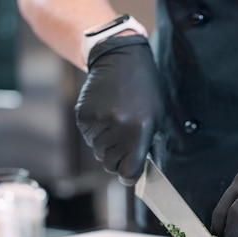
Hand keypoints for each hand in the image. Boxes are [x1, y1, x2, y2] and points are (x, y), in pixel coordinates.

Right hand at [75, 35, 163, 185]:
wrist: (121, 60)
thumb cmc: (144, 91)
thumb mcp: (154, 118)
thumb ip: (143, 146)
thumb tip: (131, 171)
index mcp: (139, 130)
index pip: (128, 172)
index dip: (129, 175)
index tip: (129, 171)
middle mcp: (117, 127)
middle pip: (110, 165)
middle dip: (117, 157)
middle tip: (124, 138)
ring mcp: (98, 121)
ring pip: (98, 152)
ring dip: (106, 143)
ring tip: (115, 121)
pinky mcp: (83, 116)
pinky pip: (88, 139)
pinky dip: (96, 133)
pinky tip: (104, 115)